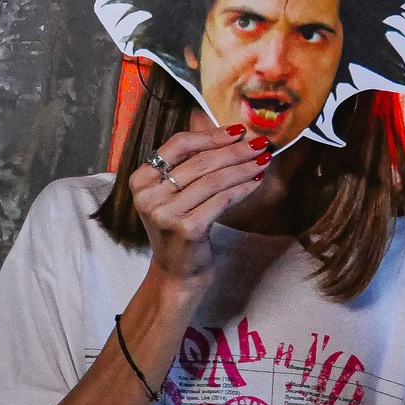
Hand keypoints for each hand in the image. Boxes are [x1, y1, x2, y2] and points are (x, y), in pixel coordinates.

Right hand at [128, 123, 266, 288]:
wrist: (178, 274)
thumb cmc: (180, 229)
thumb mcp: (173, 196)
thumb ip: (190, 168)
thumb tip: (232, 137)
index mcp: (141, 180)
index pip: (178, 145)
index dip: (211, 135)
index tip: (238, 131)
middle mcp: (149, 196)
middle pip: (200, 161)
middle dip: (235, 151)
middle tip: (260, 144)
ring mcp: (166, 213)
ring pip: (214, 180)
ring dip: (243, 168)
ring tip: (263, 161)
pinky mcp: (187, 228)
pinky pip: (222, 200)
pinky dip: (242, 189)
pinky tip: (256, 183)